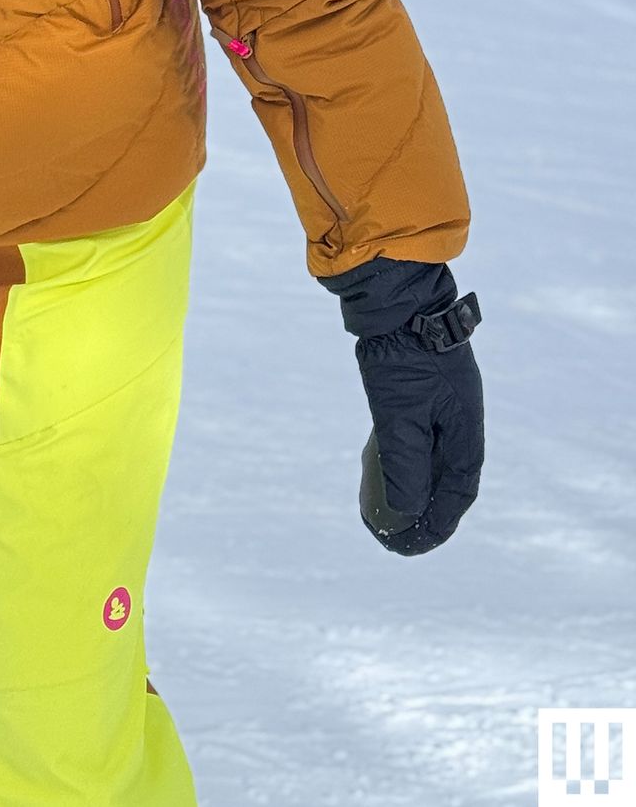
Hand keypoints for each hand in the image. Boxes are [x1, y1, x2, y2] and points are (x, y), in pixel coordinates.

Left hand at [320, 257, 483, 555]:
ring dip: (410, 487)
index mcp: (465, 432)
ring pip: (430, 459)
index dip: (435, 526)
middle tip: (392, 538)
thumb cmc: (403, 354)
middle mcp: (460, 421)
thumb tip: (404, 516)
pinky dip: (401, 458)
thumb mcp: (399, 415)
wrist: (397, 295)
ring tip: (380, 511)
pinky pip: (416, 436)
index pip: (457, 495)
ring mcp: (442, 404)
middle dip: (422, 514)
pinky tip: (377, 466)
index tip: (409, 546)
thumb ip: (404, 466)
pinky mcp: (422, 389)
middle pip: (445, 482)